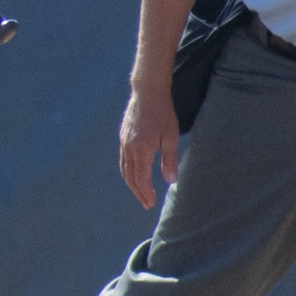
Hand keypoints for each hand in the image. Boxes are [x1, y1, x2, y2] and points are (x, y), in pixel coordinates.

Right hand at [119, 83, 182, 208]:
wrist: (147, 92)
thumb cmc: (162, 113)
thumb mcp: (171, 137)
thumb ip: (169, 160)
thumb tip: (170, 181)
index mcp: (141, 150)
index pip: (141, 178)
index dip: (146, 193)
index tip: (151, 203)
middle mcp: (129, 148)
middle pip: (130, 177)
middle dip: (138, 192)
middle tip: (146, 203)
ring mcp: (124, 142)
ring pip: (124, 169)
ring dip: (132, 183)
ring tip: (140, 192)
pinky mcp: (123, 137)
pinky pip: (123, 159)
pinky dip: (128, 171)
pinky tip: (135, 173)